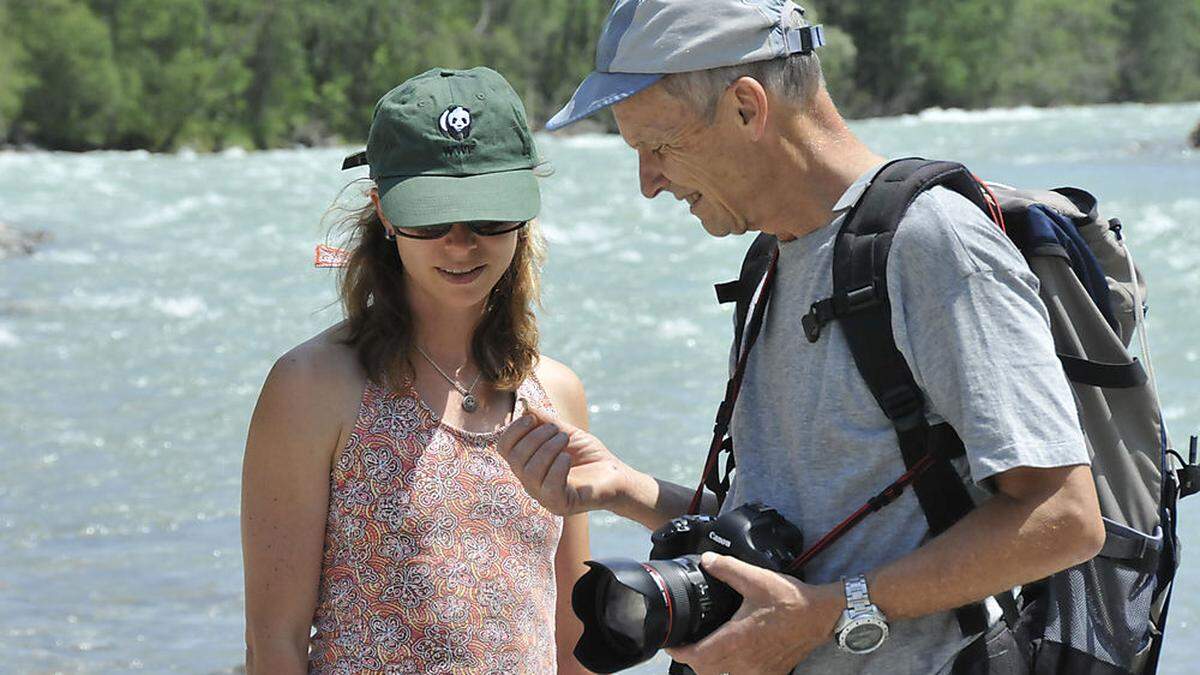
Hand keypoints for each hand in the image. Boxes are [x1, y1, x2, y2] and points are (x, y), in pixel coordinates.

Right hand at [497, 408, 629, 515]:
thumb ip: (544, 422)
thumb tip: (525, 406)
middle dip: (536, 437)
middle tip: (559, 431)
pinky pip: (549, 486)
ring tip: (566, 440)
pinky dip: (557, 466)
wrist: (616, 475)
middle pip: (515, 458)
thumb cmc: (589, 455)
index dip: (513, 430)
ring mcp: (543, 497)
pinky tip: (568, 458)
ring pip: (531, 471)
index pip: (504, 448)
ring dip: (548, 449)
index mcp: (527, 465)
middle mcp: (530, 483)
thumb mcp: (564, 433)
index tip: (531, 417)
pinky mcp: (560, 505)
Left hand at [666, 553, 844, 674]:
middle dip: (693, 660)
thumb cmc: (790, 600)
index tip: (671, 643)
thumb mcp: (756, 579)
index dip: (679, 652)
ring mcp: (758, 670)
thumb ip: (728, 568)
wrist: (820, 616)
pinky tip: (733, 655)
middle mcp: (744, 660)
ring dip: (711, 667)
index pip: (697, 657)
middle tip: (687, 644)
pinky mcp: (771, 673)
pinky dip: (732, 671)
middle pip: (705, 671)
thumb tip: (707, 560)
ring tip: (707, 649)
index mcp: (736, 639)